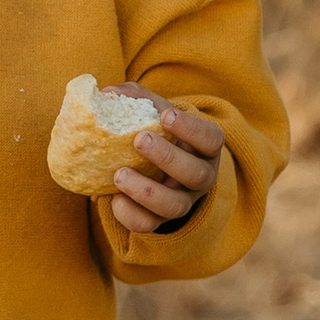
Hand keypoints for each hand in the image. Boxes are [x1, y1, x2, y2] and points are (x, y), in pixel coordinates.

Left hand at [110, 102, 222, 235]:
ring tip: (119, 174)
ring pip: (175, 206)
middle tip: (139, 140)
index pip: (212, 139)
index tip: (166, 116)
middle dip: (168, 158)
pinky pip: (149, 224)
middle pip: (196, 174)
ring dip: (147, 191)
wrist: (153, 166)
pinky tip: (114, 198)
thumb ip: (135, 98)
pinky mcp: (160, 220)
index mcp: (204, 148)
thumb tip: (107, 94)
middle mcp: (200, 178)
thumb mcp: (153, 112)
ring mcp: (182, 202)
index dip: (191, 129)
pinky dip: (129, 214)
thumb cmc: (157, 132)